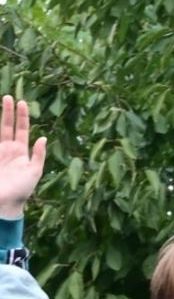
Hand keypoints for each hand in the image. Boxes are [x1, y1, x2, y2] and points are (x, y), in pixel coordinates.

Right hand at [0, 95, 47, 217]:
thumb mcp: (35, 172)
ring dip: (2, 117)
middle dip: (8, 111)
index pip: (21, 129)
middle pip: (7, 126)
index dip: (21, 116)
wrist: (5, 202)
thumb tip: (43, 138)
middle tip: (8, 96)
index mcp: (21, 152)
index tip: (20, 101)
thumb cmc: (22, 189)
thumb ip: (38, 155)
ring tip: (3, 100)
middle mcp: (8, 149)